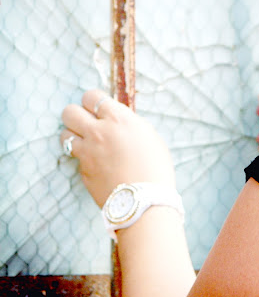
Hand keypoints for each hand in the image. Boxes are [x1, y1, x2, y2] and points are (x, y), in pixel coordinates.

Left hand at [60, 89, 175, 207]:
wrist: (145, 200)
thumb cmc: (155, 166)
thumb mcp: (149, 136)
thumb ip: (129, 124)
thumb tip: (117, 120)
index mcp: (118, 119)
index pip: (92, 96)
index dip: (94, 101)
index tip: (99, 108)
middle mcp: (98, 132)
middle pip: (69, 112)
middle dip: (76, 115)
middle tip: (87, 122)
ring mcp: (87, 153)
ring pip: (64, 135)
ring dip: (74, 136)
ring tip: (88, 142)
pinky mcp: (82, 171)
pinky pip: (76, 158)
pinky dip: (84, 158)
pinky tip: (99, 164)